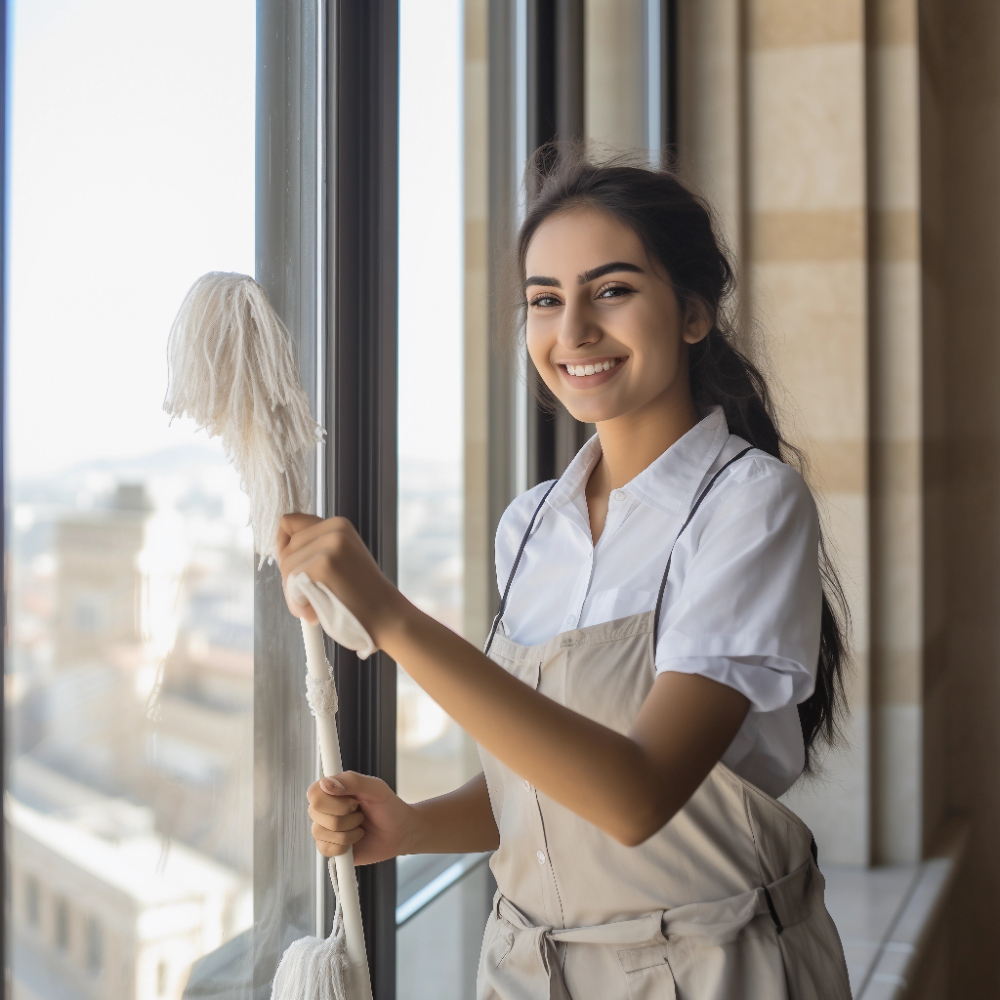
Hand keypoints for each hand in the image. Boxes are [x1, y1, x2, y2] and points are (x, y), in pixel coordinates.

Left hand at [277, 513, 406, 645]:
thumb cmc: (361, 597)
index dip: (283, 546)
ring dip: (294, 594)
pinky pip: (291, 583)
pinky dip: (298, 603)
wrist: (386, 617)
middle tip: (311, 596)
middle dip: (290, 578)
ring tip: (316, 606)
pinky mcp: (323, 565)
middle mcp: (334, 528)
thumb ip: (316, 550)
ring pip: (286, 567)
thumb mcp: (341, 560)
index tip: (292, 568)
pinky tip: (316, 611)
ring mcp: (330, 545)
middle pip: (286, 549)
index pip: (289, 523)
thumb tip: (281, 550)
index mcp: (338, 525)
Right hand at [307, 771, 419, 864]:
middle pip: (315, 812)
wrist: (400, 832)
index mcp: (333, 790)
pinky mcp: (330, 848)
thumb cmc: (389, 807)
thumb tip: (326, 783)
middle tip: (359, 812)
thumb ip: (352, 781)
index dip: (332, 799)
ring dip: (348, 831)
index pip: (313, 792)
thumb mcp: (376, 788)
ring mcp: (326, 829)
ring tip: (360, 826)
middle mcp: (325, 809)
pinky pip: (327, 849)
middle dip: (344, 815)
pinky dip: (345, 845)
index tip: (353, 800)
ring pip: (321, 832)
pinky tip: (355, 839)